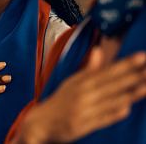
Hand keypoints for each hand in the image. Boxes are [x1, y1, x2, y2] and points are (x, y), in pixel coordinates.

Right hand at [16, 48, 145, 143]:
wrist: (40, 123)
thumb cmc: (60, 103)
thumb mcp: (71, 83)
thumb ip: (89, 69)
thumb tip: (98, 51)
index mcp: (80, 81)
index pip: (107, 71)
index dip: (125, 64)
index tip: (142, 56)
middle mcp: (82, 93)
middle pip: (111, 83)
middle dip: (133, 75)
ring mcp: (82, 109)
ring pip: (109, 100)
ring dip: (129, 93)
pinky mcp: (82, 125)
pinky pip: (100, 119)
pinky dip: (112, 114)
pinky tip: (125, 109)